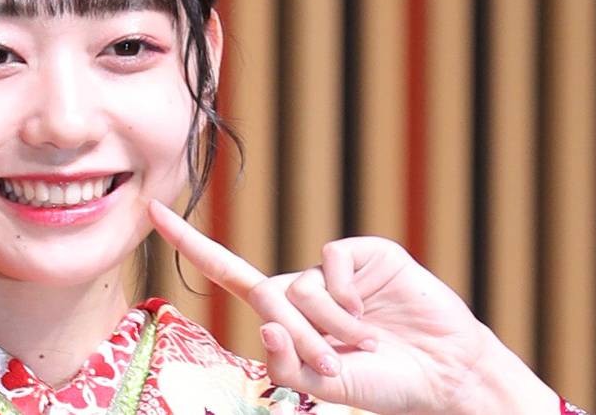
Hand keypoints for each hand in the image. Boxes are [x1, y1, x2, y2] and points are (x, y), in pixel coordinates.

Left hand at [148, 200, 556, 414]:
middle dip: (299, 338)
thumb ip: (287, 363)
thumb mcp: (325, 385)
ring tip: (366, 343)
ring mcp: (334, 269)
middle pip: (268, 296)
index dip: (190, 243)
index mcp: (286, 312)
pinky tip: (371, 313)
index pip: (228, 271)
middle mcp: (303, 284)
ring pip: (300, 286)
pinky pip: (330, 262)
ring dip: (329, 325)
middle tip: (338, 363)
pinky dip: (345, 295)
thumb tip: (267, 322)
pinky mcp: (364, 254)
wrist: (443, 373)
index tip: (152, 211)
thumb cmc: (383, 382)